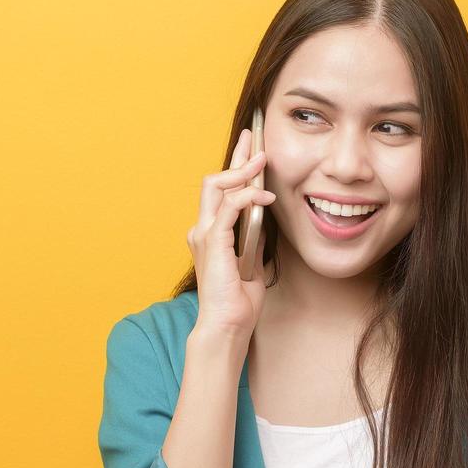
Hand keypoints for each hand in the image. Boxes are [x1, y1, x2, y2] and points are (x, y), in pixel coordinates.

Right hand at [188, 126, 275, 341]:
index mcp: (211, 234)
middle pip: (215, 180)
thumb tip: (265, 220)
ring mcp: (204, 234)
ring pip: (217, 186)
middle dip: (236, 158)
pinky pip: (228, 207)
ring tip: (262, 161)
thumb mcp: (253, 264)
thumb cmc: (238, 303)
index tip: (250, 148)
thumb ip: (254, 240)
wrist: (227, 327)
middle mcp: (202, 229)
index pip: (220, 191)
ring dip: (242, 171)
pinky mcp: (213, 242)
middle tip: (255, 141)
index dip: (235, 166)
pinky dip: (247, 196)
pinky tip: (265, 196)